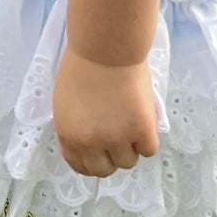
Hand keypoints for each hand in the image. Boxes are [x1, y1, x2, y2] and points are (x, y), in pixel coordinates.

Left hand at [53, 48, 159, 177]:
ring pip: (129, 162)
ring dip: (131, 146)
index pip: (80, 166)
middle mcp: (90, 143)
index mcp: (68, 135)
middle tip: (120, 138)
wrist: (105, 46)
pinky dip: (148, 138)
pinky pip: (149, 149)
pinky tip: (143, 118)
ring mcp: (117, 139)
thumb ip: (77, 126)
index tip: (101, 154)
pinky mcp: (141, 130)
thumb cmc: (83, 64)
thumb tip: (91, 143)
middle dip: (112, 157)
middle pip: (105, 170)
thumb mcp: (68, 102)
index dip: (92, 162)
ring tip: (130, 120)